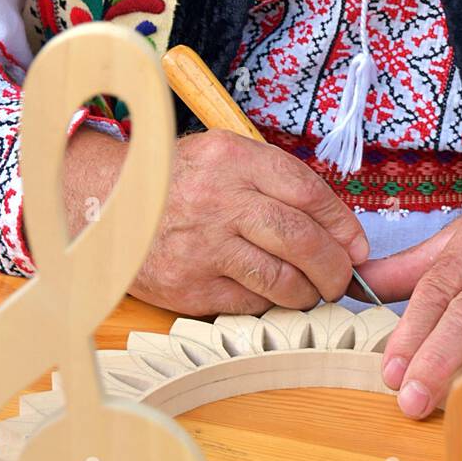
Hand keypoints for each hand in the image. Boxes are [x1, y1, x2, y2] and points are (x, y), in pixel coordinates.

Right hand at [63, 127, 368, 315]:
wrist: (105, 204)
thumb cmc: (178, 181)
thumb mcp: (224, 157)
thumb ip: (276, 182)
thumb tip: (340, 230)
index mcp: (233, 158)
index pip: (307, 192)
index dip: (343, 224)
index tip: (356, 245)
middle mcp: (219, 199)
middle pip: (301, 237)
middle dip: (335, 265)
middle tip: (342, 277)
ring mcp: (202, 245)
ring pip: (282, 277)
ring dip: (309, 291)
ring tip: (313, 291)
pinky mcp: (188, 286)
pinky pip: (250, 302)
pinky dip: (271, 303)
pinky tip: (273, 296)